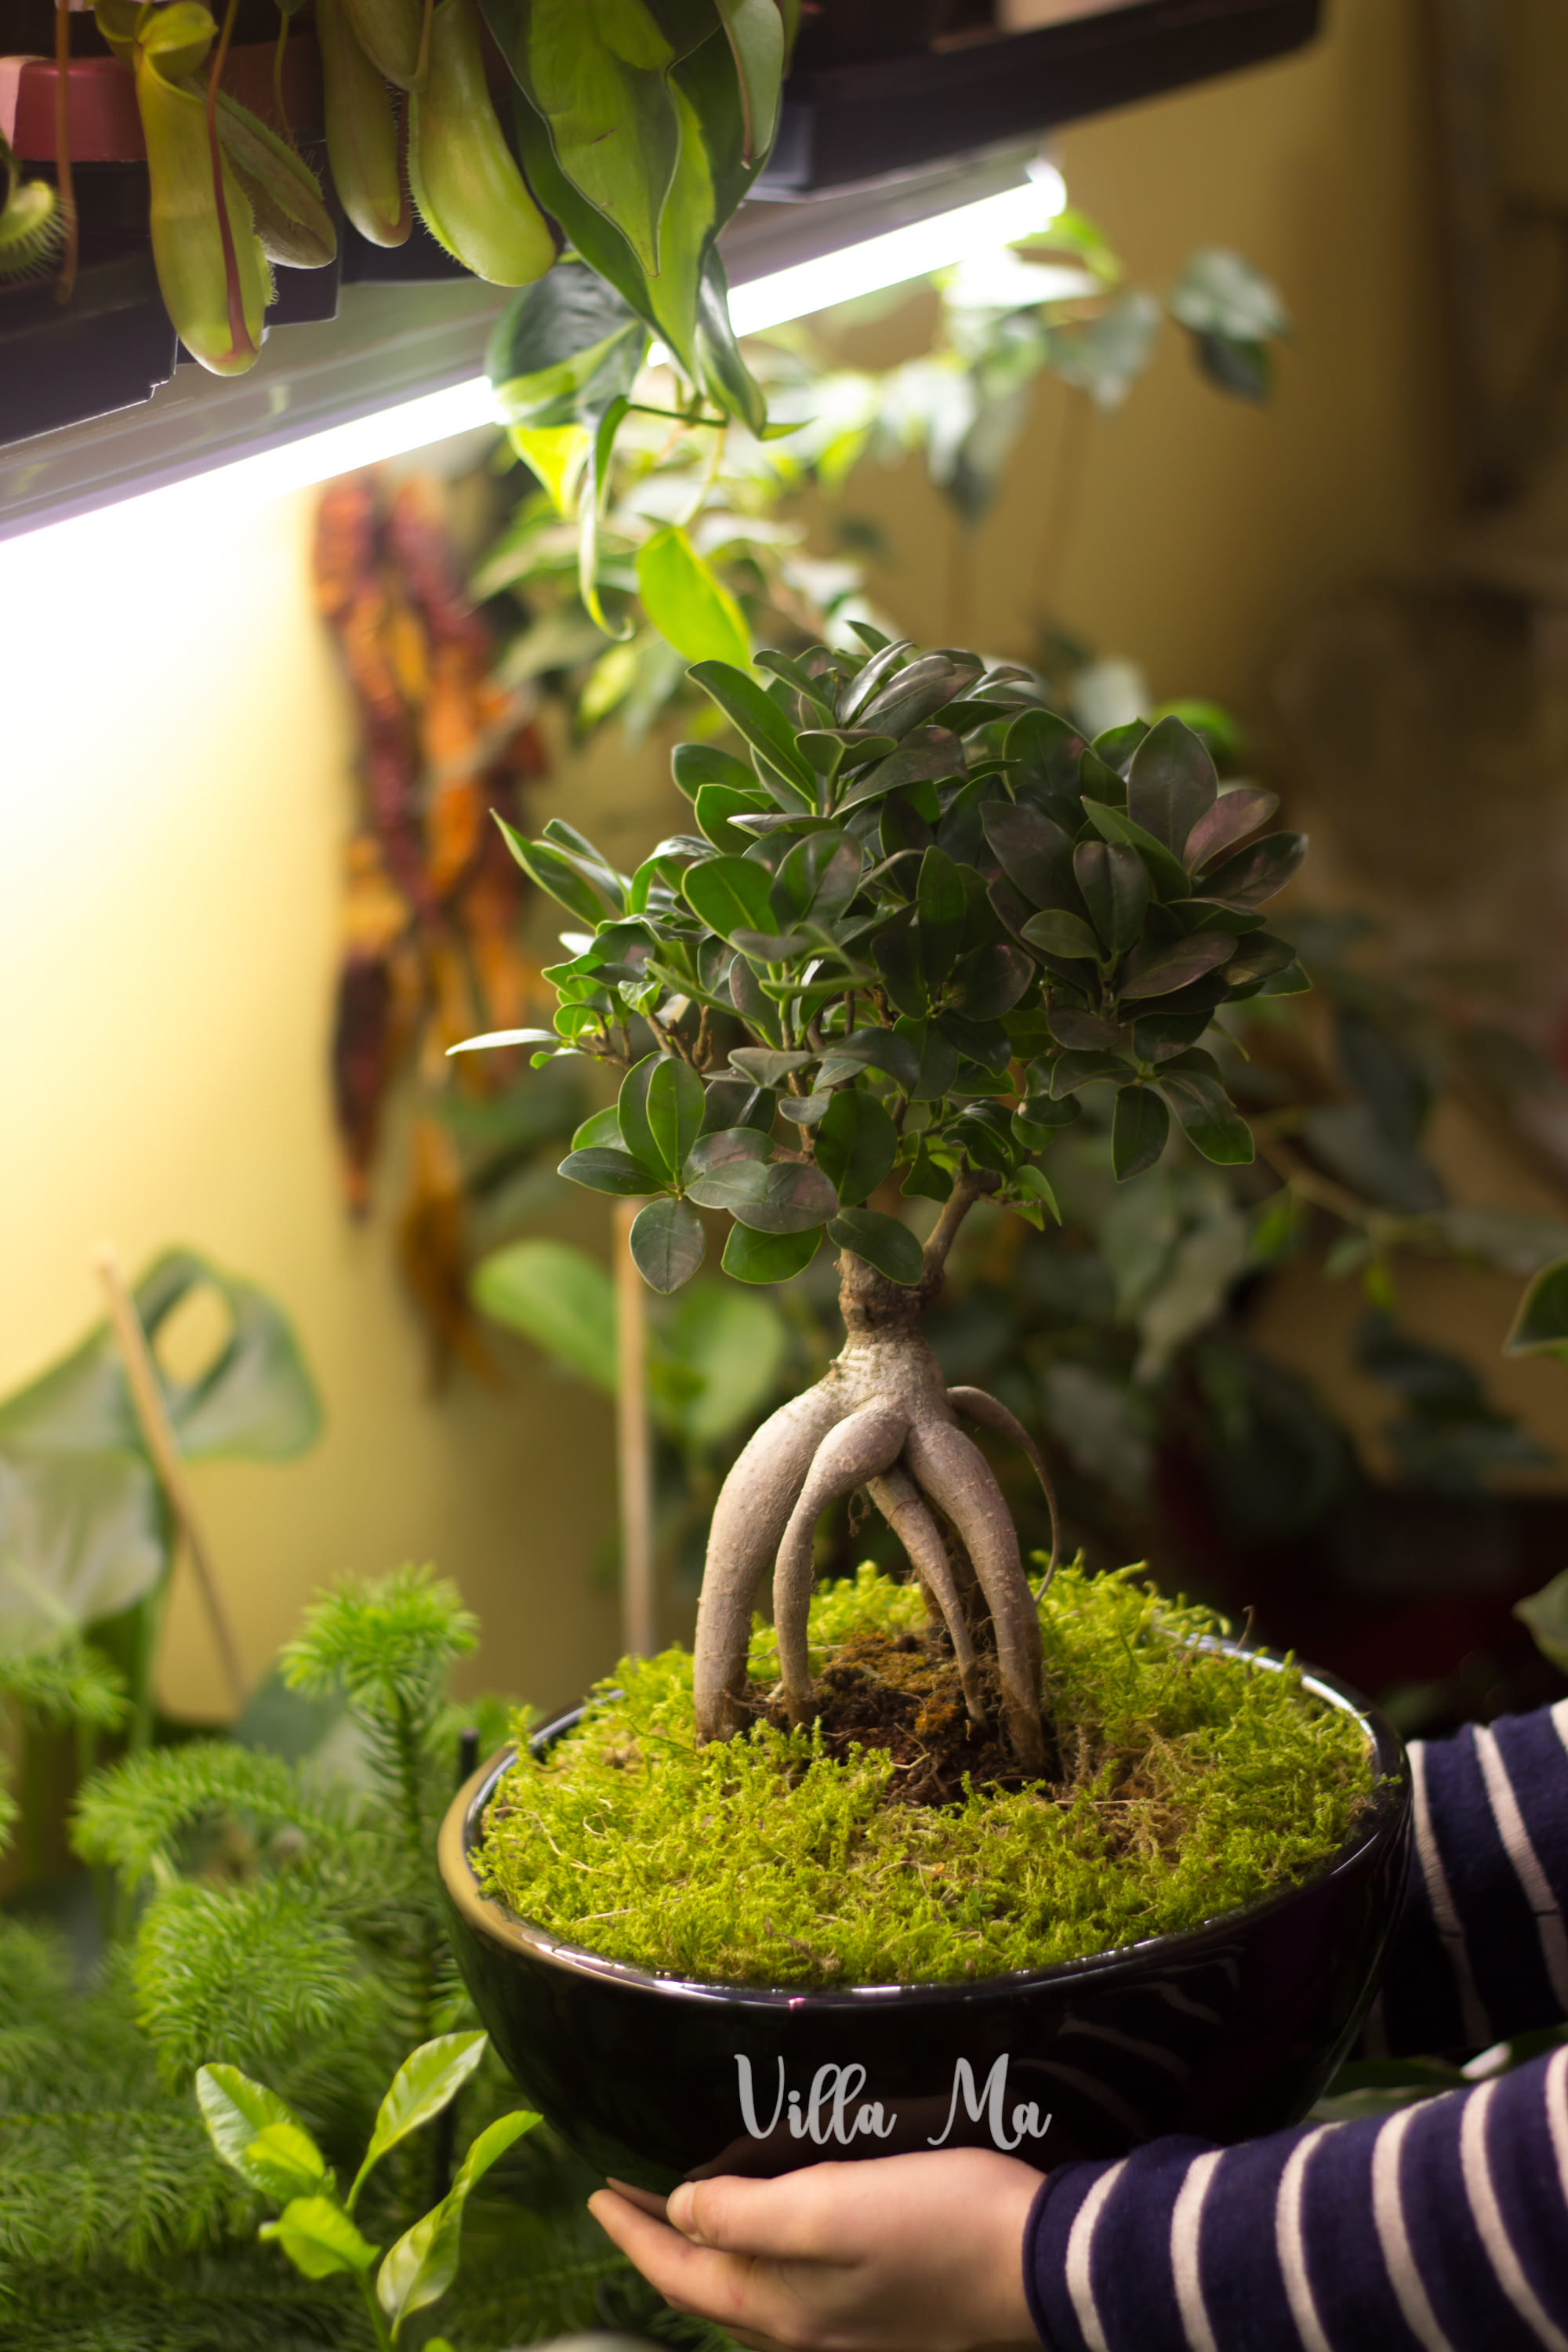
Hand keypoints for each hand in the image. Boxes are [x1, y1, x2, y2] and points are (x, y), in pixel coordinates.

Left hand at [588, 2148, 1043, 2351]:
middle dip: (662, 2247)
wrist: (1045, 2267)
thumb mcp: (833, 2205)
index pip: (681, 2275)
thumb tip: (684, 2211)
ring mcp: (849, 2335)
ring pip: (750, 2301)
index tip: (595, 2191)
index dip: (633, 2232)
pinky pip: (792, 2298)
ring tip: (687, 2213)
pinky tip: (772, 2239)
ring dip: (709, 2258)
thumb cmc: (940, 2225)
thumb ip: (750, 2215)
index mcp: (785, 2309)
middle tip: (629, 2198)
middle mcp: (808, 2336)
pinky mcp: (884, 2318)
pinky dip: (758, 2265)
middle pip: (709, 2294)